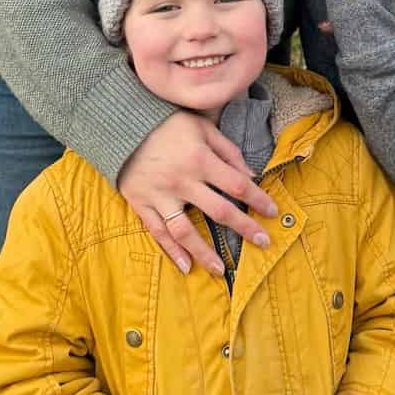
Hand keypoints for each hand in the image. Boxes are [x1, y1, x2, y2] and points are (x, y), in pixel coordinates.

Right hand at [117, 110, 277, 277]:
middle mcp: (182, 181)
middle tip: (263, 242)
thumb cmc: (167, 124)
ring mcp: (160, 196)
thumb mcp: (201, 127)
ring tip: (221, 271)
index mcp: (199, 159)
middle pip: (219, 211)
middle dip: (244, 228)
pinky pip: (158, 232)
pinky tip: (186, 267)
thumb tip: (250, 176)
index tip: (273, 212)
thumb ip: (228, 150)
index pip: (236, 185)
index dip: (258, 199)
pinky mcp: (142, 203)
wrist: (121, 125)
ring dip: (205, 252)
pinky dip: (172, 251)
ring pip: (186, 231)